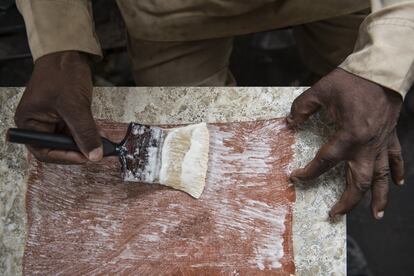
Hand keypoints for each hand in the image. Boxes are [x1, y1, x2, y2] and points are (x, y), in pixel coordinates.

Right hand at [14, 51, 101, 163]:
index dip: (65, 157)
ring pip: (67, 141)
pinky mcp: (63, 115)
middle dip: (76, 151)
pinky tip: (96, 134)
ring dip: (82, 143)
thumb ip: (84, 132)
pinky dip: (85, 134)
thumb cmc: (62, 73)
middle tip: (95, 152)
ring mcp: (51, 120)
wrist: (68, 52)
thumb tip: (94, 155)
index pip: (44, 152)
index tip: (85, 158)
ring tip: (98, 143)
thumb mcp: (74, 106)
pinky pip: (74, 131)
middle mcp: (37, 124)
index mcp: (29, 123)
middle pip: (56, 148)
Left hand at [287, 68, 403, 219]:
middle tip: (335, 213)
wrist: (381, 71)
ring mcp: (380, 143)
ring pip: (381, 178)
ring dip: (378, 198)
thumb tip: (290, 122)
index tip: (296, 177)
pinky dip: (397, 172)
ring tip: (375, 215)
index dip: (308, 173)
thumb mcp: (320, 91)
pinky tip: (397, 184)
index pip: (324, 162)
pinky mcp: (390, 137)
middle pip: (358, 182)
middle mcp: (366, 146)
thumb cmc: (352, 80)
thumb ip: (302, 108)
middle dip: (347, 201)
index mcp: (347, 136)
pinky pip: (396, 159)